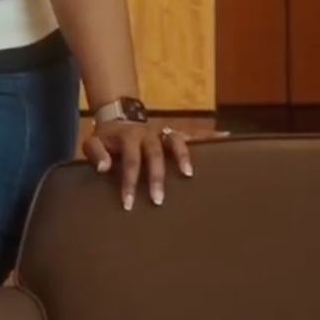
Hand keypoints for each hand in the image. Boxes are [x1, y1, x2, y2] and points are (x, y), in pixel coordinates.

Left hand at [84, 119, 227, 210]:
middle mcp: (149, 134)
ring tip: (189, 175)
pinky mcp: (175, 132)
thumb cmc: (107, 137)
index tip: (128, 203)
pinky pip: (194, 133)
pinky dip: (210, 135)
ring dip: (183, 156)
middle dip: (156, 177)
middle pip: (155, 155)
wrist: (120, 116)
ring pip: (177, 141)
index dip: (129, 182)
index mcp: (128, 138)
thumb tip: (104, 168)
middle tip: (158, 200)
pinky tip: (226, 137)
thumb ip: (96, 153)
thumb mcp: (93, 142)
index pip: (130, 161)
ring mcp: (163, 132)